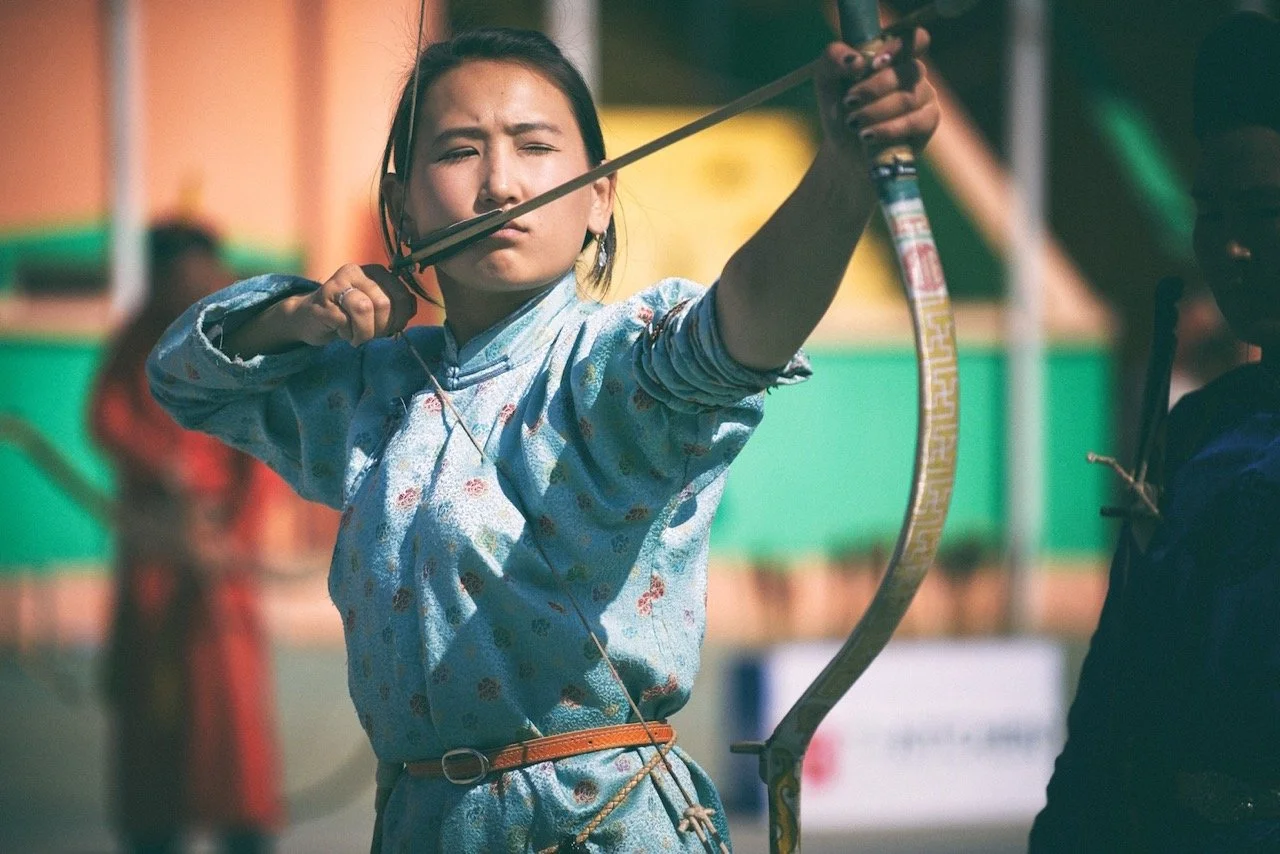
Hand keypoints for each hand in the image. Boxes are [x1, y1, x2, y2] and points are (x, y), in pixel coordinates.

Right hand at [282, 264, 416, 346]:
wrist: (310, 318)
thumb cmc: (349, 315)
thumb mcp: (377, 309)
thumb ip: (396, 306)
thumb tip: (411, 309)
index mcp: (375, 272)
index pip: (402, 294)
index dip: (401, 317)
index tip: (391, 328)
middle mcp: (357, 272)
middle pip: (384, 303)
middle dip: (382, 327)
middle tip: (372, 335)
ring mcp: (337, 283)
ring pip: (364, 309)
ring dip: (365, 332)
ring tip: (358, 337)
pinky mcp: (323, 299)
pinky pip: (344, 320)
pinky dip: (348, 334)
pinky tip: (342, 332)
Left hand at [815, 28, 938, 170]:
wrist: (844, 149)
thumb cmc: (839, 110)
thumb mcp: (826, 80)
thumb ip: (833, 58)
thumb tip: (858, 61)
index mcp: (894, 57)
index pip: (914, 39)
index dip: (899, 47)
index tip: (873, 64)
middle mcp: (913, 73)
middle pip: (907, 71)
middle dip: (873, 88)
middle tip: (848, 103)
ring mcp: (924, 97)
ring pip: (908, 98)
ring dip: (875, 112)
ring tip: (853, 123)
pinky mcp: (928, 122)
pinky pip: (915, 122)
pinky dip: (887, 130)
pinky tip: (868, 137)